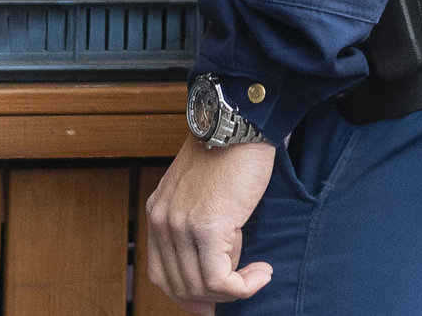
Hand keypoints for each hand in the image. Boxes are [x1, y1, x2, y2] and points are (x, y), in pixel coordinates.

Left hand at [144, 138, 277, 311]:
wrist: (240, 123)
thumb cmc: (229, 151)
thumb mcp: (200, 189)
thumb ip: (197, 222)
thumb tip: (214, 265)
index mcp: (158, 213)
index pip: (162, 274)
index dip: (189, 295)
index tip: (216, 299)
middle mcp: (162, 222)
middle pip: (181, 286)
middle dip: (216, 296)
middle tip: (244, 286)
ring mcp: (181, 226)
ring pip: (202, 287)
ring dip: (235, 290)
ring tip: (257, 274)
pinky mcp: (208, 228)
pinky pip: (222, 280)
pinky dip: (245, 286)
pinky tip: (263, 272)